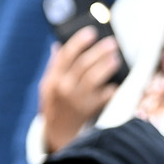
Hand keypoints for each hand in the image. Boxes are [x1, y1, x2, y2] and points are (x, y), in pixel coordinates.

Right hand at [36, 29, 123, 153]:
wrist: (57, 132)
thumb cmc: (54, 103)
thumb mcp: (47, 85)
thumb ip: (54, 66)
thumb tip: (57, 45)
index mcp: (52, 79)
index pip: (66, 56)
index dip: (79, 42)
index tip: (92, 32)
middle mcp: (63, 88)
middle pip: (82, 65)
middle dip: (99, 52)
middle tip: (112, 43)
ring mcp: (76, 100)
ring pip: (93, 79)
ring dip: (106, 67)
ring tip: (116, 58)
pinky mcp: (88, 111)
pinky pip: (103, 97)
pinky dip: (110, 90)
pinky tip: (114, 85)